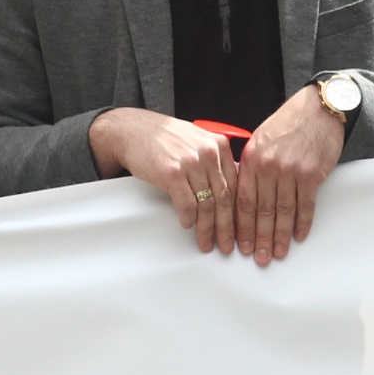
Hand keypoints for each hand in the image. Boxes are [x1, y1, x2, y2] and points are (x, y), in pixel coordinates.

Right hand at [90, 106, 238, 252]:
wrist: (132, 130)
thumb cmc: (164, 138)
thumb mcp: (198, 141)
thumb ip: (215, 160)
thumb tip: (230, 188)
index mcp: (220, 146)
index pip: (237, 184)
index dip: (240, 211)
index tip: (241, 228)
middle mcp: (209, 154)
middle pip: (225, 197)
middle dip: (228, 226)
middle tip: (228, 244)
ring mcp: (191, 163)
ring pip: (207, 204)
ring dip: (208, 228)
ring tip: (207, 242)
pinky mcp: (172, 173)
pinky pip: (187, 203)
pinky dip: (188, 218)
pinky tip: (187, 225)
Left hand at [231, 82, 346, 264]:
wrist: (320, 109)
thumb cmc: (289, 124)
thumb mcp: (260, 139)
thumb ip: (251, 166)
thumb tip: (244, 193)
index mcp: (252, 160)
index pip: (242, 201)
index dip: (241, 227)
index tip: (239, 244)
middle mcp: (268, 167)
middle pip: (261, 211)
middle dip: (259, 238)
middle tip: (258, 257)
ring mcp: (291, 171)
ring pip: (283, 212)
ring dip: (280, 236)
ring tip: (278, 253)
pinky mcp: (312, 173)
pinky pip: (306, 204)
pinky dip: (303, 223)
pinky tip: (299, 236)